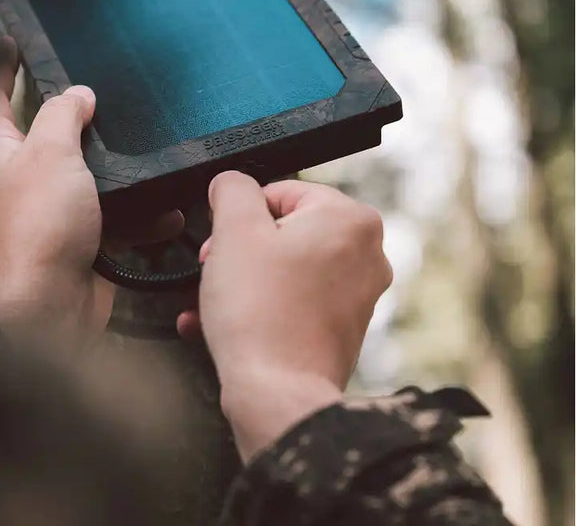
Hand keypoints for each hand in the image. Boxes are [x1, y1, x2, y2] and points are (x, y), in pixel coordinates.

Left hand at [0, 44, 182, 341]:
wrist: (45, 315)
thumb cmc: (30, 231)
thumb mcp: (49, 153)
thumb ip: (64, 114)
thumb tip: (78, 92)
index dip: (10, 66)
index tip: (29, 43)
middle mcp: (21, 176)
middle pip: (56, 133)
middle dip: (89, 120)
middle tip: (119, 96)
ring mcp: (53, 209)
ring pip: (95, 176)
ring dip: (127, 173)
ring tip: (159, 153)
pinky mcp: (82, 240)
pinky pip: (118, 217)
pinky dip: (143, 216)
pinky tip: (167, 212)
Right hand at [180, 172, 391, 459]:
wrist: (276, 394)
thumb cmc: (260, 314)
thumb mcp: (234, 230)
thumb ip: (233, 189)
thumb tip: (232, 182)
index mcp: (351, 219)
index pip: (280, 192)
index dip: (240, 215)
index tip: (221, 240)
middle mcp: (366, 254)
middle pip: (283, 231)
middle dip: (239, 250)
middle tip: (214, 268)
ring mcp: (358, 294)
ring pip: (284, 268)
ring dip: (241, 280)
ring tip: (211, 300)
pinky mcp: (342, 327)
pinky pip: (293, 300)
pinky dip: (259, 305)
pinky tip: (220, 322)